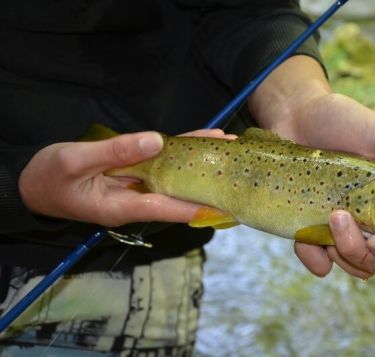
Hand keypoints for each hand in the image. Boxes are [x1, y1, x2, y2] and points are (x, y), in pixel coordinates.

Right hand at [19, 128, 233, 226]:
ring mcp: (135, 188)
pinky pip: (160, 164)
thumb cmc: (50, 177)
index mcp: (124, 206)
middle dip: (208, 181)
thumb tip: (157, 141)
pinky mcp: (131, 174)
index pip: (171, 207)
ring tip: (227, 147)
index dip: (201, 205)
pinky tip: (197, 142)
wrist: (31, 184)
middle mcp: (136, 200)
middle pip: (179, 192)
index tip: (228, 202)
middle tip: (238, 164)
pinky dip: (178, 153)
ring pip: (174, 175)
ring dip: (199, 163)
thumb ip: (116, 152)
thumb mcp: (77, 161)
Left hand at [250, 56, 374, 277]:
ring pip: (351, 264)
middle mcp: (370, 218)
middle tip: (341, 216)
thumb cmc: (344, 120)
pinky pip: (318, 262)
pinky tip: (305, 238)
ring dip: (339, 251)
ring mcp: (340, 225)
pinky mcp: (311, 228)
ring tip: (327, 214)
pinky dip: (313, 257)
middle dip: (361, 249)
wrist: (295, 112)